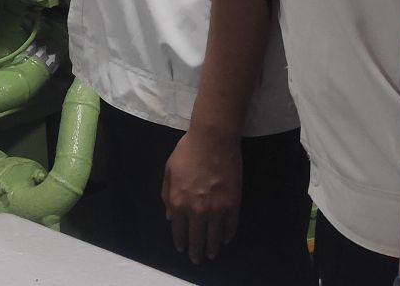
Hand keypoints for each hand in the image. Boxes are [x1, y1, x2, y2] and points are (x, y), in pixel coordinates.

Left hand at [163, 125, 241, 264]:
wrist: (213, 140)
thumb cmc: (187, 151)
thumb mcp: (169, 171)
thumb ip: (167, 195)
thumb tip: (170, 216)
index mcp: (178, 202)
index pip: (179, 230)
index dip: (180, 241)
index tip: (182, 248)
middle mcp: (196, 210)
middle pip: (196, 238)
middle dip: (196, 251)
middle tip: (197, 258)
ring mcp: (216, 209)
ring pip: (214, 236)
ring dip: (213, 247)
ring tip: (212, 253)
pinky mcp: (233, 204)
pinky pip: (230, 226)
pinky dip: (228, 235)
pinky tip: (226, 239)